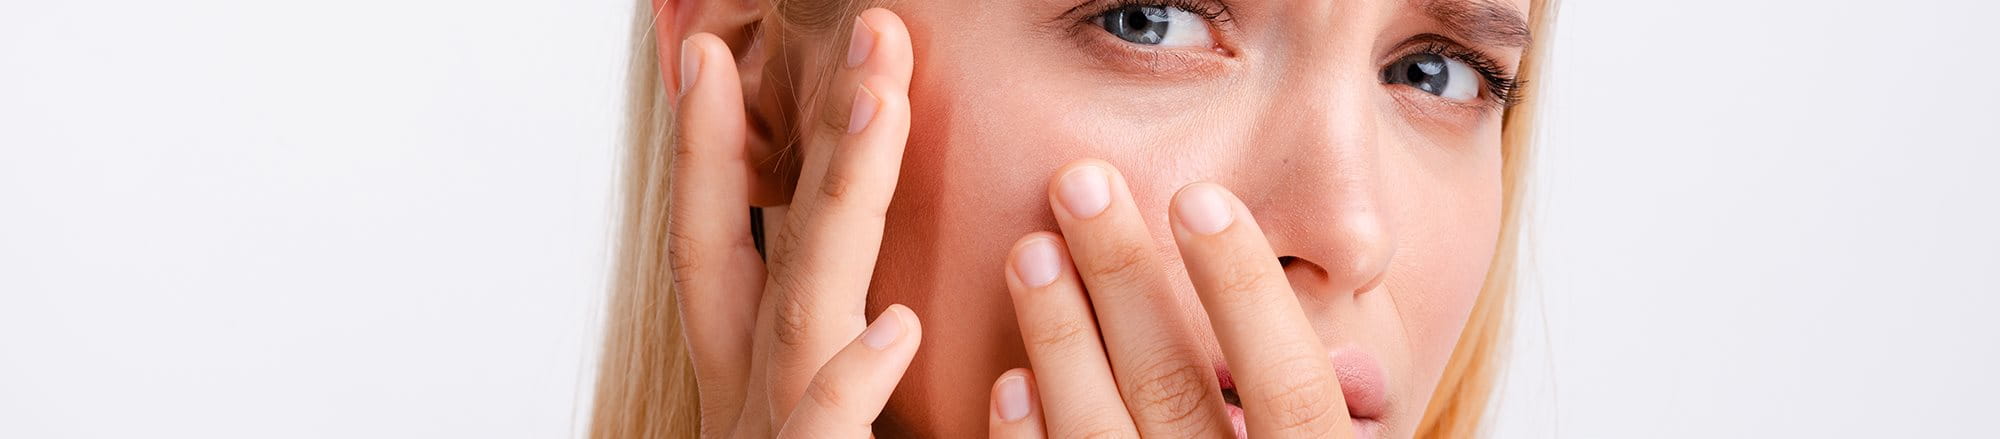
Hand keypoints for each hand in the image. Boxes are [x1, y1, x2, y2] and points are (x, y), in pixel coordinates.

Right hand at [668, 8, 918, 437]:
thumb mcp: (815, 432)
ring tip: (880, 102)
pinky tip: (899, 325)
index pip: (713, 248)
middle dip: (816, 134)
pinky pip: (820, 436)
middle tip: (872, 29)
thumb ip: (830, 365)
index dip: (706, 151)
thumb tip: (886, 307)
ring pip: (804, 311)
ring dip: (844, 200)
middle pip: (776, 250)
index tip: (707, 52)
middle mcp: (746, 403)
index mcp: (744, 382)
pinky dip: (848, 381)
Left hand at [988, 161, 1355, 437]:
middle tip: (1082, 185)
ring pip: (1098, 435)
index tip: (1198, 197)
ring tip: (1031, 252)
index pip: (1290, 385)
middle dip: (1123, 280)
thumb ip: (1326, 402)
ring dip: (1060, 339)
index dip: (1246, 291)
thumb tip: (1341, 318)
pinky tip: (1012, 379)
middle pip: (1172, 387)